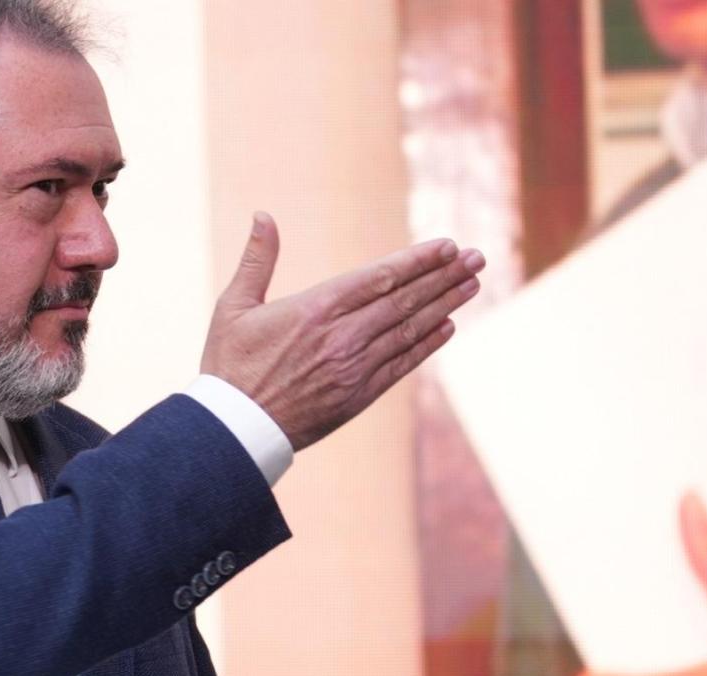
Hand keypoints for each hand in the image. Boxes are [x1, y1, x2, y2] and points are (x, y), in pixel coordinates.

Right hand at [201, 212, 483, 450]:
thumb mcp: (233, 307)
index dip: (418, 260)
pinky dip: (427, 345)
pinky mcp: (358, 395)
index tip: (447, 246)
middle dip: (444, 276)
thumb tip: (262, 215)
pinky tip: (448, 327)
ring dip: (444, 305)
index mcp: (315, 309)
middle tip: (476, 257)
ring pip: (409, 330)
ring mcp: (354, 367)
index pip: (380, 277)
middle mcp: (341, 336)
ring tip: (471, 284)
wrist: (235, 429)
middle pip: (405, 300)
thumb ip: (256, 260)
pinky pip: (402, 365)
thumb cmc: (229, 365)